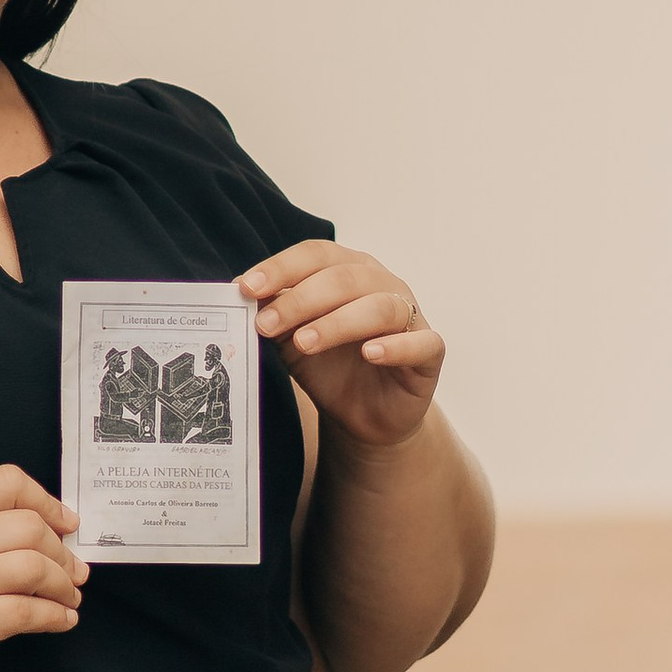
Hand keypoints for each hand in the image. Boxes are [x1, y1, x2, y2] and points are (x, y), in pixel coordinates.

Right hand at [0, 465, 86, 671]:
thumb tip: (56, 533)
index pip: (5, 482)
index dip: (46, 500)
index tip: (66, 524)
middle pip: (29, 527)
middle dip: (62, 551)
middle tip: (74, 570)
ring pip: (34, 568)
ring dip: (64, 584)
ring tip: (70, 595)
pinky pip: (29, 612)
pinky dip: (57, 615)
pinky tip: (63, 619)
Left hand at [238, 240, 442, 449]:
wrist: (363, 416)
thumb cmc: (329, 367)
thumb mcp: (293, 338)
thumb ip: (274, 312)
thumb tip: (241, 292)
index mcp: (349, 269)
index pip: (315, 255)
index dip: (280, 268)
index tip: (245, 288)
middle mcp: (382, 283)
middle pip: (343, 278)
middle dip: (301, 299)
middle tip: (266, 324)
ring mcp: (410, 315)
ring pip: (379, 307)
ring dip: (337, 322)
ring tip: (304, 343)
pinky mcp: (430, 350)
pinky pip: (421, 342)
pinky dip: (395, 346)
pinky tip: (370, 354)